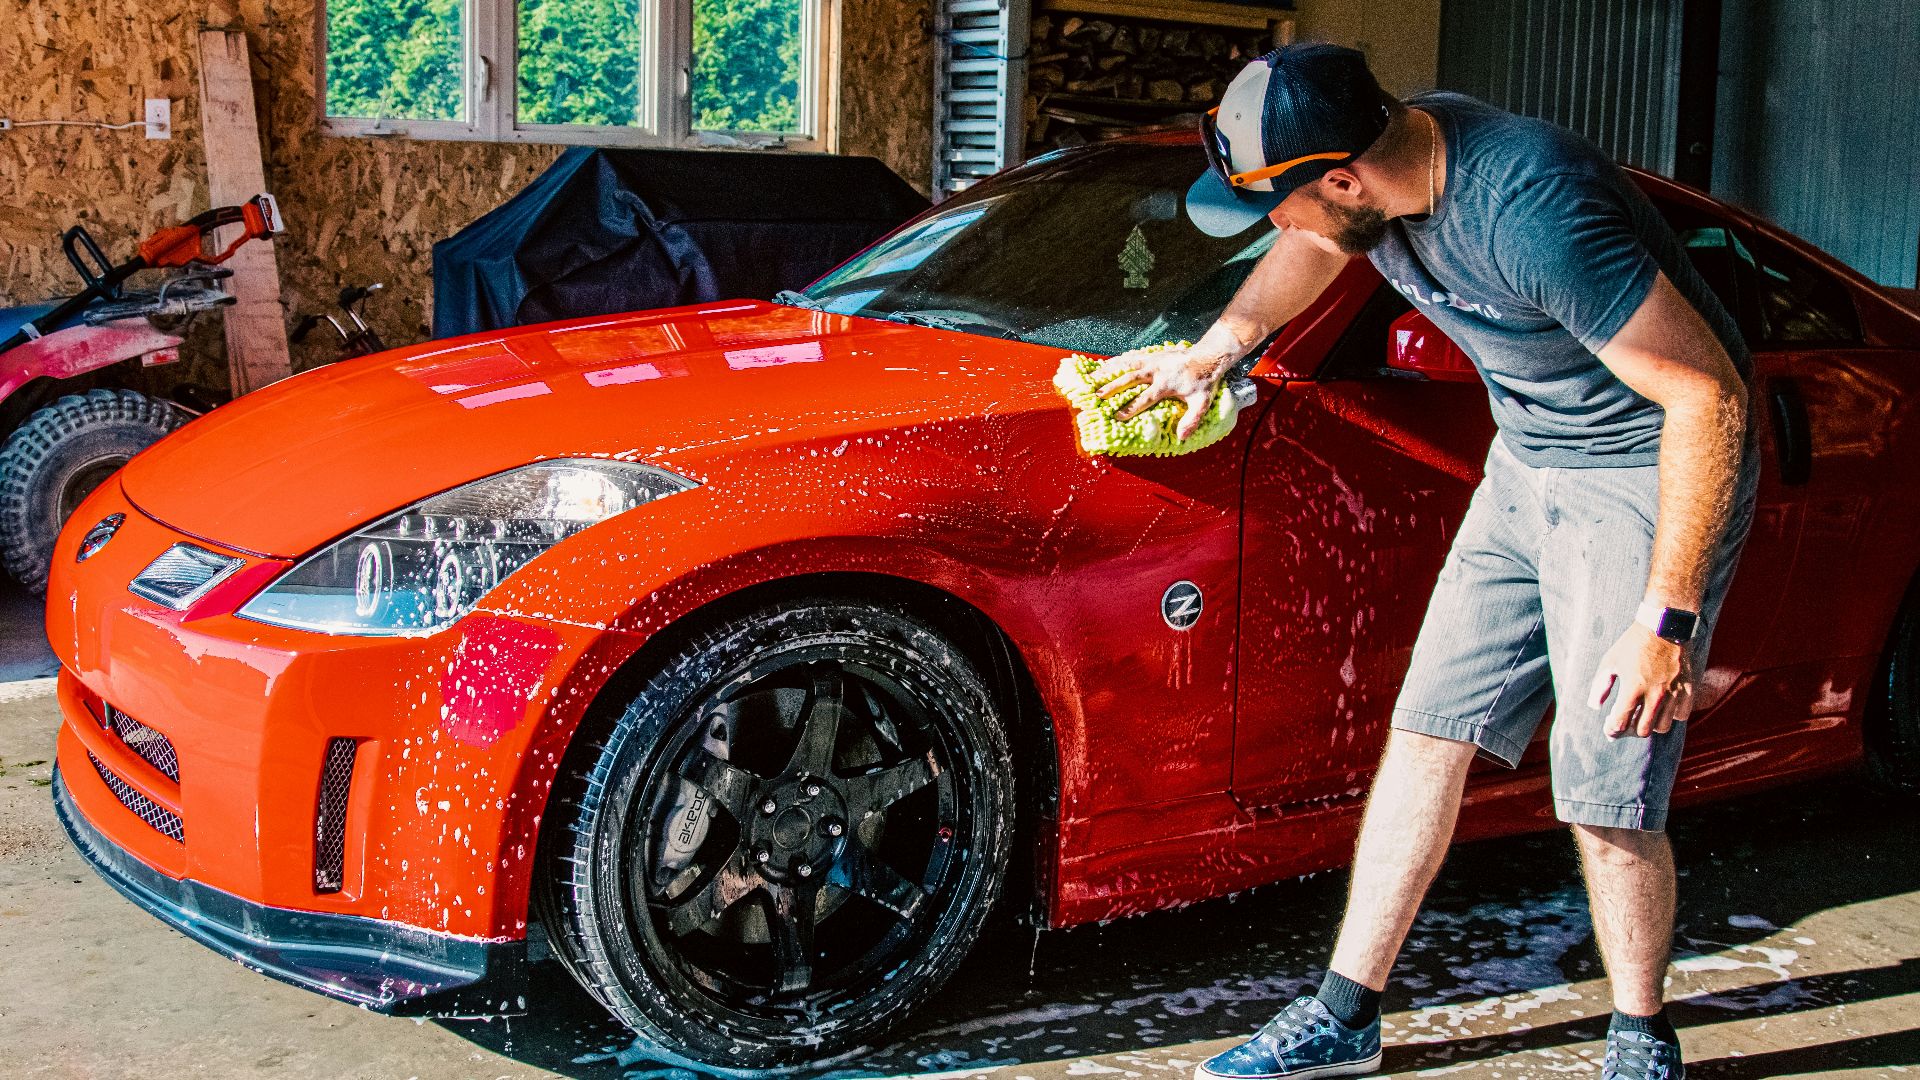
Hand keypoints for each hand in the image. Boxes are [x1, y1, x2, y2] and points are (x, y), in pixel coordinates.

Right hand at [1091, 344, 1231, 440]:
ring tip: (1093, 377)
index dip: (1131, 407)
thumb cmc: (1204, 382)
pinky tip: (1104, 365)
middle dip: (1113, 387)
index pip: (1146, 398)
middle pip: (1131, 378)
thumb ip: (1192, 420)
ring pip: (1127, 364)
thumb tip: (1181, 437)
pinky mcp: (1152, 355)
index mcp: (1167, 384)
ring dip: (1109, 370)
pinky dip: (1117, 361)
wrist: (1208, 356)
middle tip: (1098, 395)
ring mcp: (1153, 360)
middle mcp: (1157, 370)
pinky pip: (1131, 357)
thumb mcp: (1202, 403)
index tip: (1117, 417)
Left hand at [1586, 624, 1693, 737]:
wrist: (1664, 626)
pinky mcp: (1688, 689)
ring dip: (1650, 724)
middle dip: (1629, 730)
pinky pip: (1681, 715)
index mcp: (1633, 687)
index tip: (1609, 728)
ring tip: (1642, 715)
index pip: (1620, 723)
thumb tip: (1594, 706)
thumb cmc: (1633, 644)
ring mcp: (1674, 693)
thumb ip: (1599, 686)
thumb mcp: (1610, 661)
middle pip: (1642, 731)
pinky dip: (1670, 716)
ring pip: (1662, 727)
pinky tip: (1662, 707)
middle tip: (1624, 723)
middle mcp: (1655, 694)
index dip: (1611, 730)